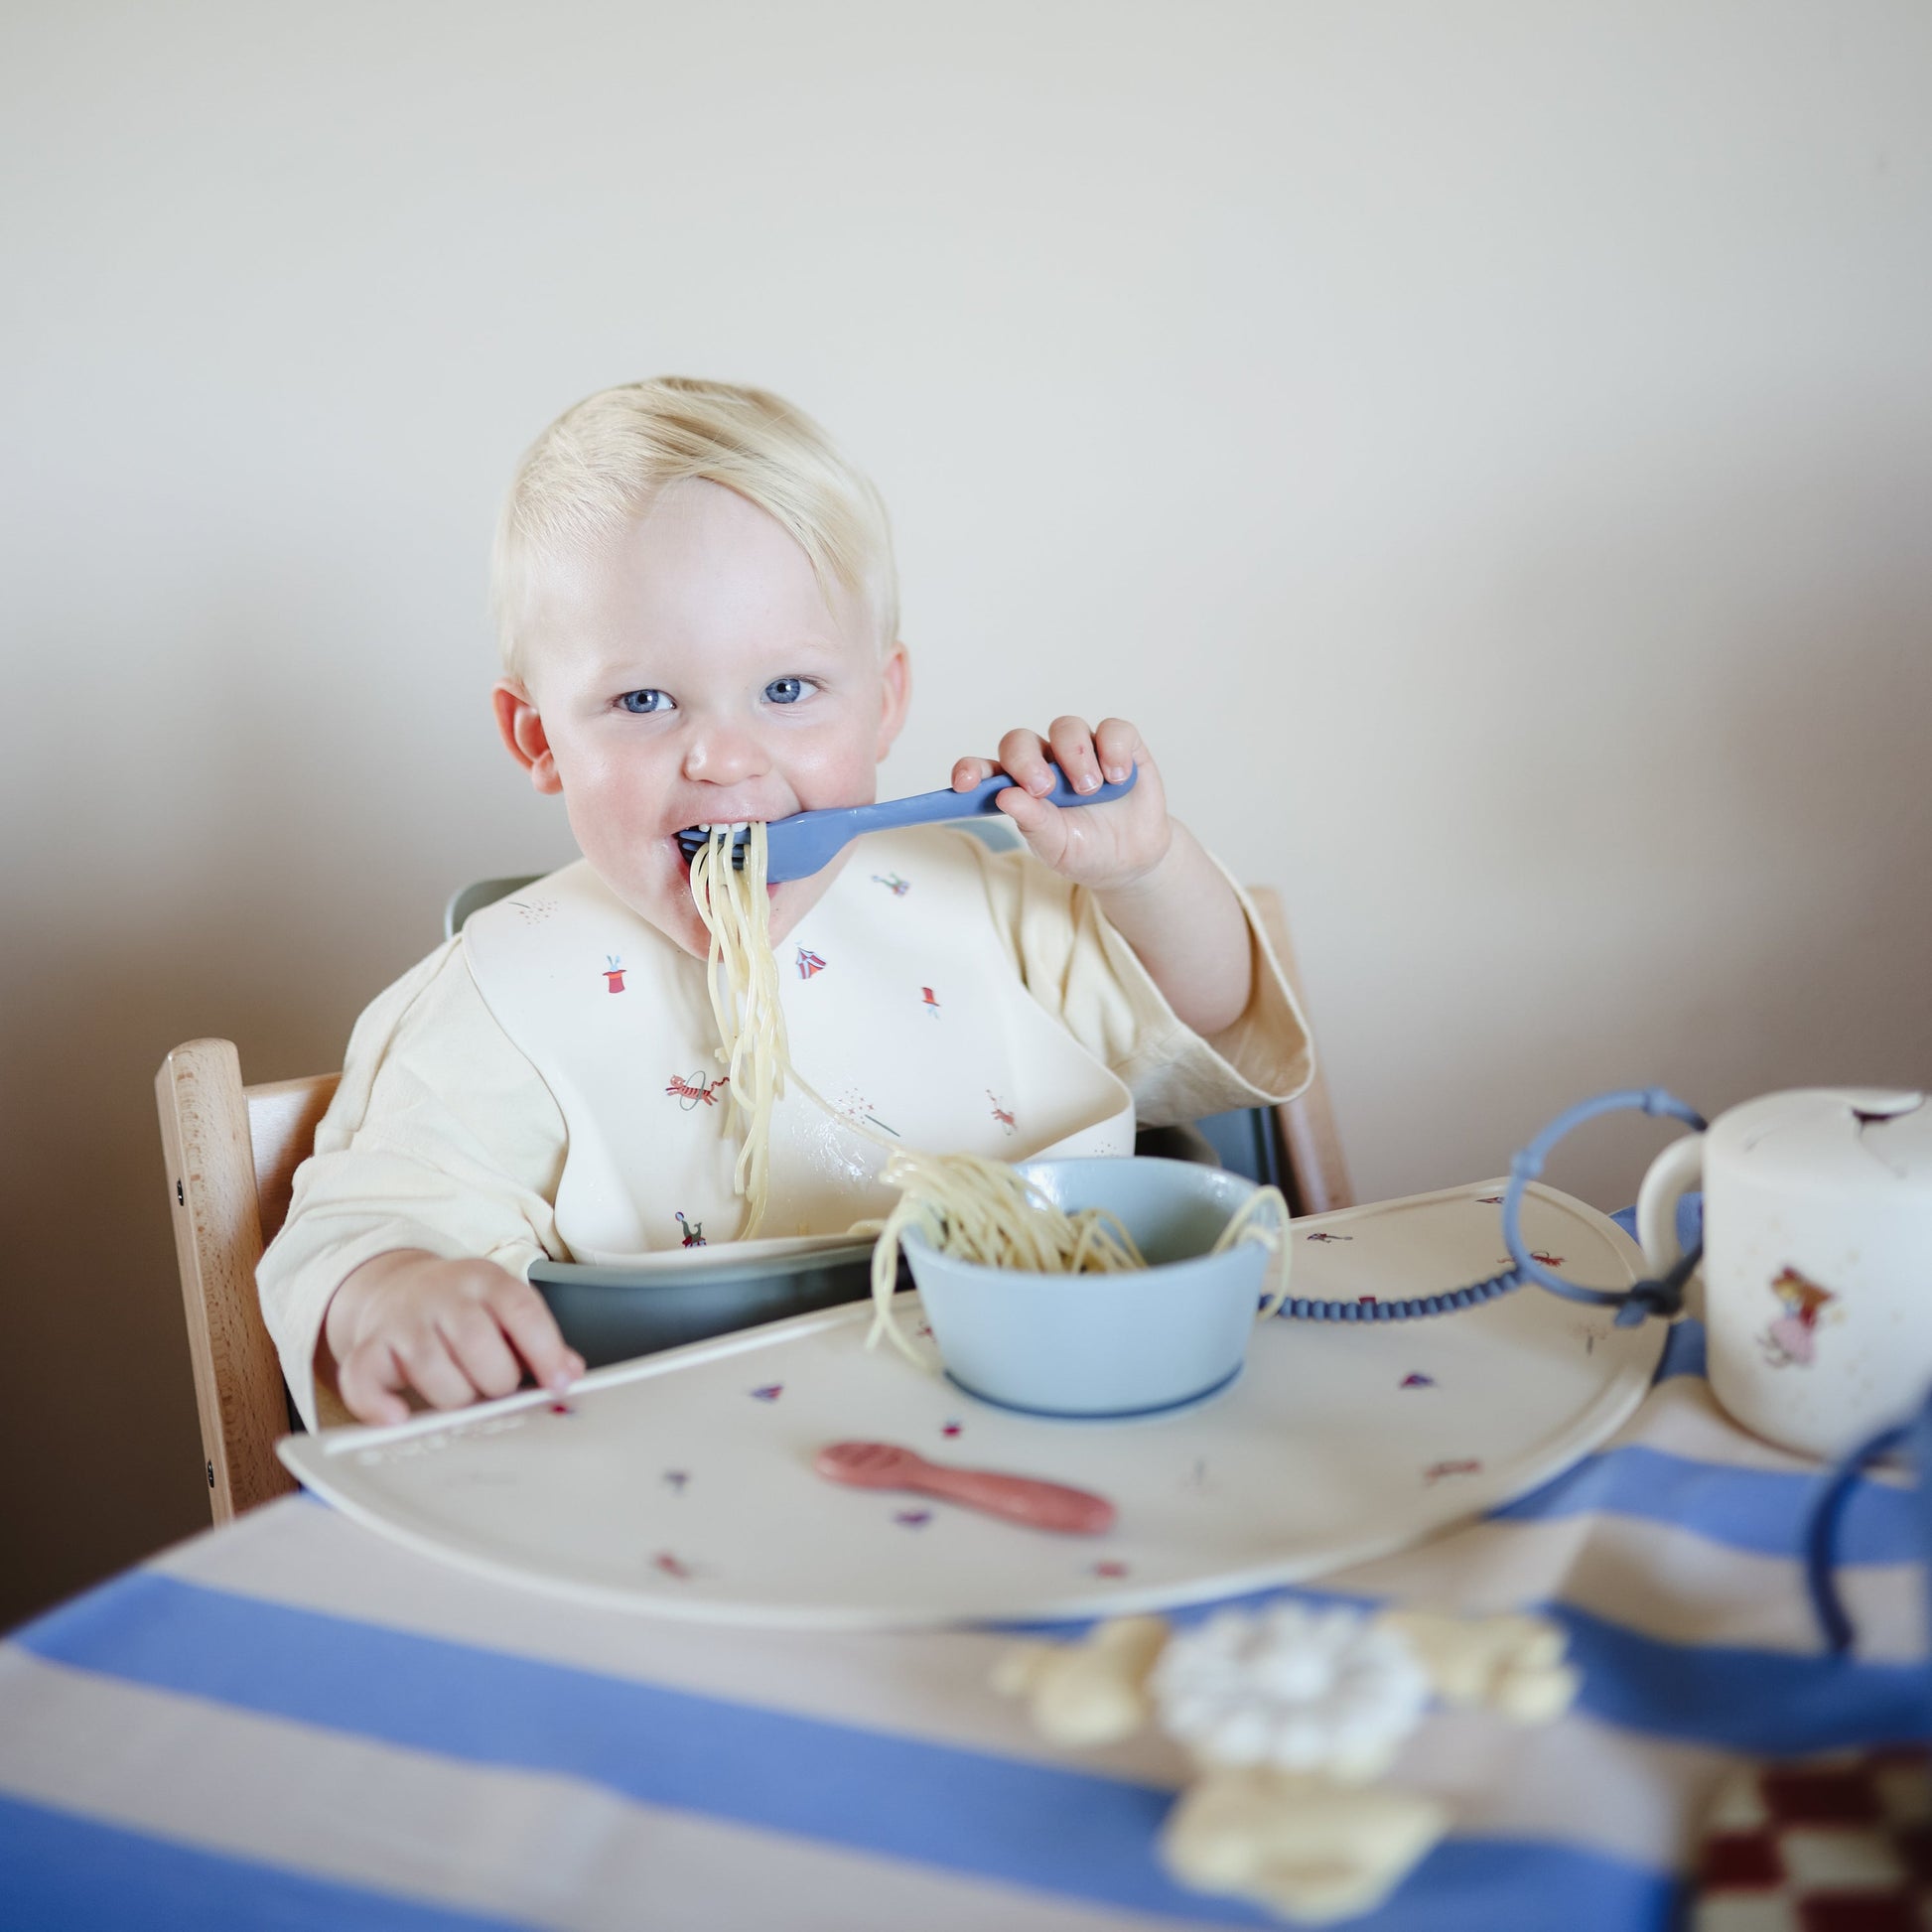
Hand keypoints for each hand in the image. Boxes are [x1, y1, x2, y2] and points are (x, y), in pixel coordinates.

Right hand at [322, 1250, 584, 1425]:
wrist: (398, 1288)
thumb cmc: (465, 1310)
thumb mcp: (504, 1310)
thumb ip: (537, 1340)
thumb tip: (569, 1373)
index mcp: (486, 1280)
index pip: (520, 1311)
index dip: (544, 1351)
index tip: (559, 1384)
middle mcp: (442, 1294)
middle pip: (476, 1343)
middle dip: (496, 1380)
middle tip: (499, 1388)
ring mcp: (402, 1319)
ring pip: (431, 1367)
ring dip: (455, 1396)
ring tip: (464, 1395)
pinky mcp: (368, 1346)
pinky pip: (363, 1380)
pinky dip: (379, 1405)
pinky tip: (399, 1419)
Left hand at [952, 716, 1171, 891]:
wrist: (1130, 860)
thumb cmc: (1085, 850)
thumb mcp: (1056, 847)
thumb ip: (1033, 822)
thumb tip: (1005, 795)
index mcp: (1019, 788)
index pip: (986, 769)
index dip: (971, 770)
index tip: (964, 785)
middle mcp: (1046, 762)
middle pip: (1021, 741)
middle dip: (1026, 760)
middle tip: (1044, 789)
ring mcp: (1081, 751)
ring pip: (1066, 727)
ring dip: (1075, 756)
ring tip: (1090, 790)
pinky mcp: (1120, 746)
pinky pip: (1113, 730)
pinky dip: (1113, 749)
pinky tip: (1117, 777)